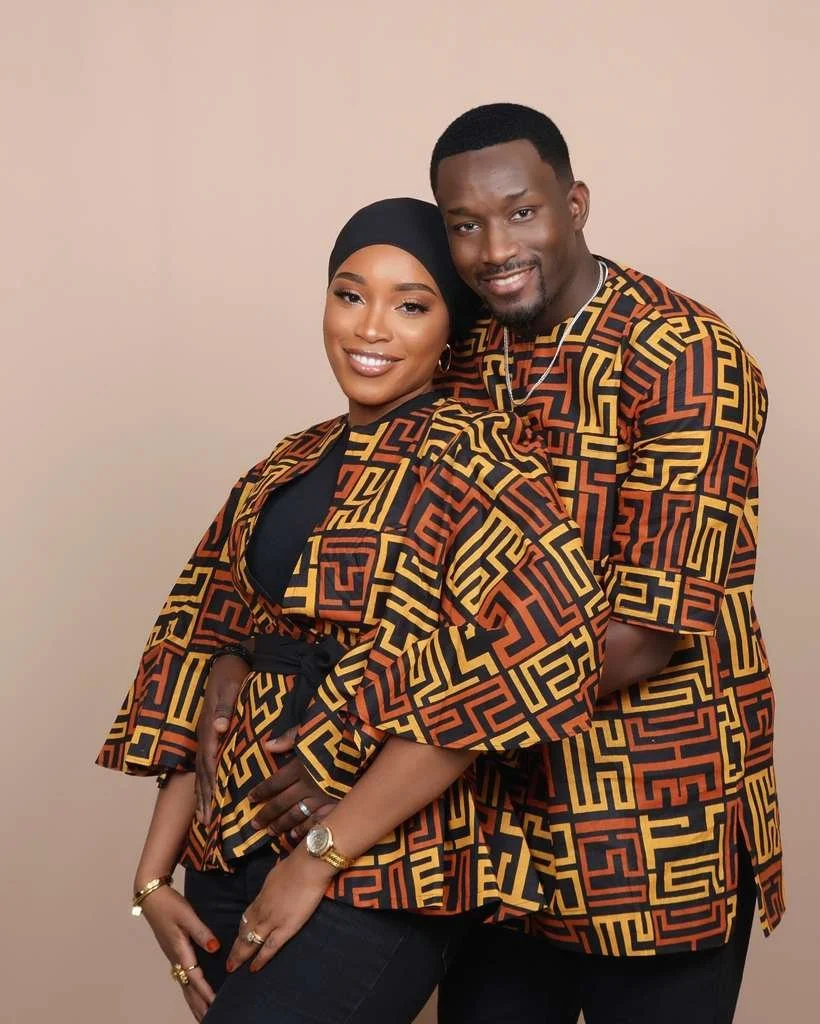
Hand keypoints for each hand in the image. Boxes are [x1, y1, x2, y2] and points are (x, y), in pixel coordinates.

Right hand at [140, 884, 220, 1021]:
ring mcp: (173, 957)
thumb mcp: (187, 915)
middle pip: (188, 988)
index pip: (195, 976)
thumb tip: (215, 948)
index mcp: (179, 950)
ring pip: (185, 985)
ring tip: (204, 1015)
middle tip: (210, 1020)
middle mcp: (175, 958)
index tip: (216, 1004)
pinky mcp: (174, 953)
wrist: (152, 897)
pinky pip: (183, 977)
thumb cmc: (170, 905)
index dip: (205, 991)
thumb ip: (201, 931)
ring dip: (194, 1001)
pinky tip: (194, 994)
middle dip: (199, 1005)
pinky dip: (190, 990)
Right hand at [195, 654, 247, 823]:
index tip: (214, 805)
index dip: (212, 784)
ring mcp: (206, 735)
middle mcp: (206, 735)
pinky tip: (208, 794)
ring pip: (201, 771)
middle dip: (204, 797)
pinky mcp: (211, 734)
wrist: (228, 661)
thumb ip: (226, 707)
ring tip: (204, 817)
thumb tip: (220, 728)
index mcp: (211, 727)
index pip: (210, 761)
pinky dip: (206, 781)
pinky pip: (205, 763)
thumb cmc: (233, 675)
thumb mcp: (231, 686)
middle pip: (203, 772)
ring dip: (203, 794)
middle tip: (206, 822)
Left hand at [226, 845, 334, 973]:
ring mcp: (272, 920)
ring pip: (251, 942)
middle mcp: (262, 910)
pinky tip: (253, 969)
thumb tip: (272, 889)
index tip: (237, 938)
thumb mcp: (276, 874)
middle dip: (235, 947)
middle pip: (244, 932)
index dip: (241, 930)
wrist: (308, 866)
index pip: (247, 917)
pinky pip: (269, 947)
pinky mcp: (286, 928)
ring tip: (233, 967)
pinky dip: (260, 959)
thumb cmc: (296, 864)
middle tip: (228, 961)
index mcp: (261, 897)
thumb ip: (272, 887)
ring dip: (241, 955)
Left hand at [250, 728, 337, 839]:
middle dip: (266, 815)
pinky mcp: (336, 806)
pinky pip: (316, 822)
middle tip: (254, 825)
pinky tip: (295, 836)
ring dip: (281, 825)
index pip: (275, 783)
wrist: (365, 747)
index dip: (261, 792)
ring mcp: (322, 798)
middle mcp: (308, 785)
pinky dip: (304, 831)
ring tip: (270, 832)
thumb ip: (289, 738)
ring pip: (296, 816)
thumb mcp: (311, 730)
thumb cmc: (338, 735)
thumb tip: (267, 745)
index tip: (250, 799)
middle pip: (282, 803)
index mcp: (300, 766)